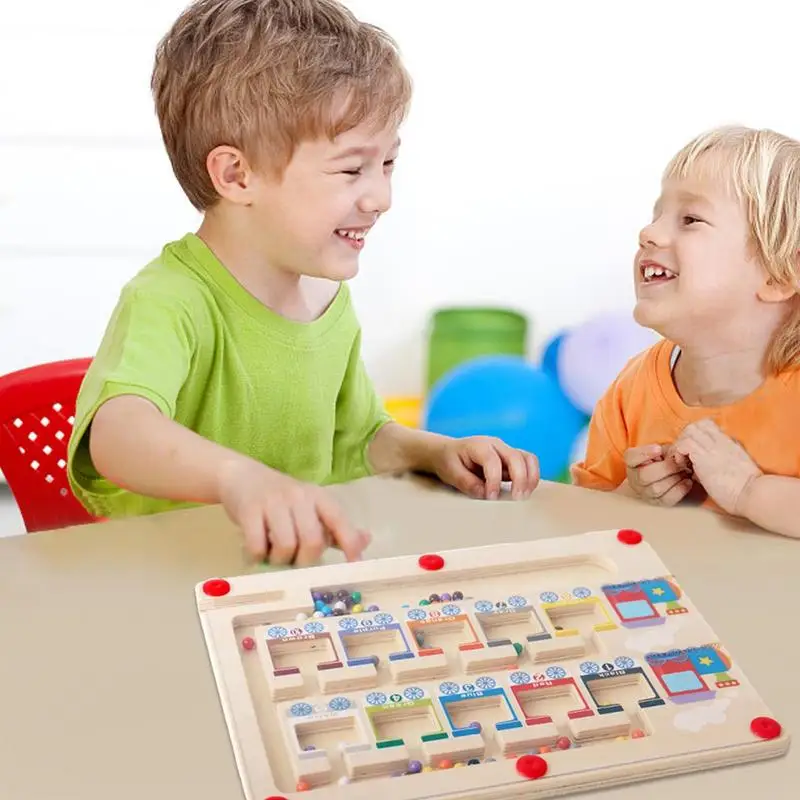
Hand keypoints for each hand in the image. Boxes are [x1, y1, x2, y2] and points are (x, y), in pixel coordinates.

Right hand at [217, 460, 369, 565]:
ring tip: (273, 556)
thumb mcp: (310, 507)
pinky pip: (257, 545)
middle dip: (305, 560)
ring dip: (280, 560)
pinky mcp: (249, 510)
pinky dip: (257, 557)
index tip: (354, 565)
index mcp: (318, 497)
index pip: (339, 520)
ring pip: (286, 545)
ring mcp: (273, 502)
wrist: (241, 475)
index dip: (349, 543)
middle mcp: (299, 497)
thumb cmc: (281, 498)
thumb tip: (366, 540)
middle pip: (312, 540)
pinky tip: (255, 553)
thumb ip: (335, 527)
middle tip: (294, 562)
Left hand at [429, 436, 538, 499]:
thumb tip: (484, 493)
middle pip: (516, 457)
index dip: (494, 480)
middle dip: (520, 478)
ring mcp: (506, 451)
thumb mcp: (450, 471)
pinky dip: (531, 478)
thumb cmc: (449, 460)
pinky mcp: (511, 460)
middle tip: (516, 499)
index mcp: (478, 445)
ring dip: (531, 477)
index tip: (491, 497)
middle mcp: (496, 445)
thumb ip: (466, 482)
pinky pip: (528, 465)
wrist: (449, 452)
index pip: (492, 460)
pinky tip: (524, 491)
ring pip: (528, 458)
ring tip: (523, 496)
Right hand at [623, 443, 693, 505]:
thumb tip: (678, 452)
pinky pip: (667, 499)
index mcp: (632, 462)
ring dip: (673, 479)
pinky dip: (680, 490)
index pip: (631, 457)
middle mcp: (634, 479)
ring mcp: (644, 493)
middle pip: (644, 476)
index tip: (659, 449)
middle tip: (679, 462)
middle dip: (665, 468)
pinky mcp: (657, 502)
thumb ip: (667, 449)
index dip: (644, 453)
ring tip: (684, 471)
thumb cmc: (665, 459)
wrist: (669, 473)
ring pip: (656, 489)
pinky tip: (687, 481)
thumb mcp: (664, 450)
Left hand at [673, 419, 761, 514]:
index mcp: (729, 442)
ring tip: (683, 462)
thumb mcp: (736, 466)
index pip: (707, 425)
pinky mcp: (704, 458)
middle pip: (695, 425)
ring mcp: (712, 448)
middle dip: (684, 438)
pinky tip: (683, 466)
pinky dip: (679, 453)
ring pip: (689, 431)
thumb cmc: (747, 488)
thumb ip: (722, 460)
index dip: (695, 435)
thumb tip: (702, 467)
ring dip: (681, 445)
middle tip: (684, 456)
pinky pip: (684, 445)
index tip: (692, 451)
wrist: (754, 493)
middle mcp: (720, 441)